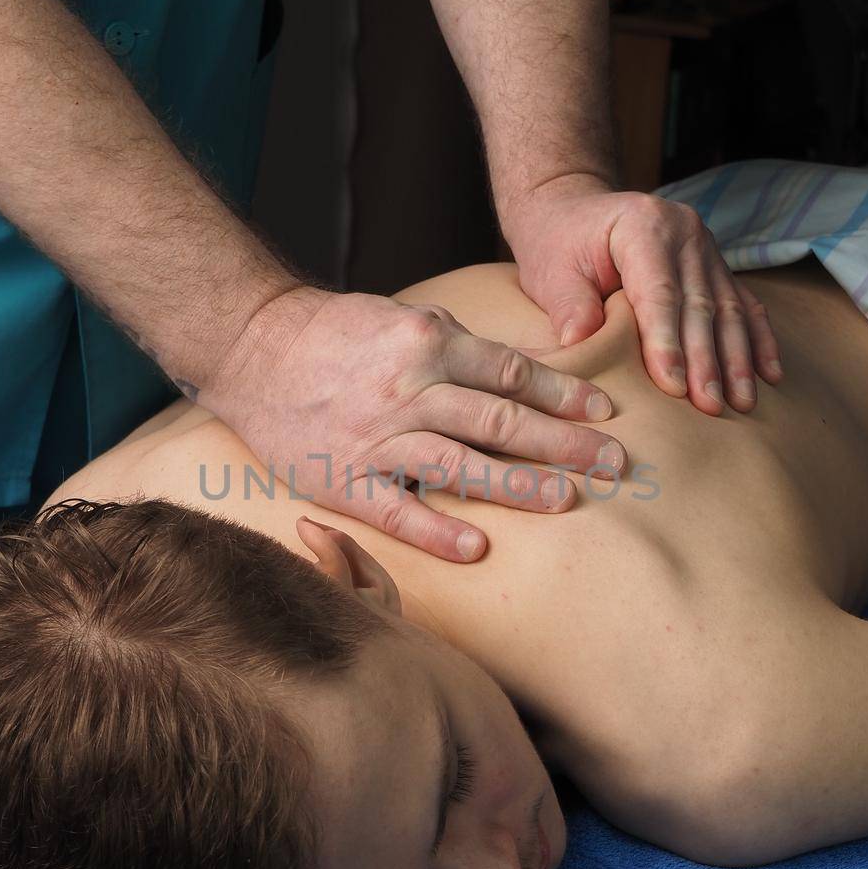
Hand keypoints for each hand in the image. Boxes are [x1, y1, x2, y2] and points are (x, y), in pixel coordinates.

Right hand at [199, 286, 625, 561]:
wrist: (253, 346)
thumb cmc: (336, 334)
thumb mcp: (404, 320)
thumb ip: (460, 348)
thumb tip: (524, 374)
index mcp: (428, 344)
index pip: (512, 373)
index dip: (564, 394)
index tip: (605, 413)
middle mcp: (408, 389)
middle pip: (500, 419)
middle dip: (563, 442)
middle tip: (614, 463)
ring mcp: (376, 437)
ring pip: (459, 463)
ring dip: (518, 484)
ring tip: (567, 500)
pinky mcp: (344, 478)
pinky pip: (398, 509)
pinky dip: (437, 528)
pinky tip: (478, 548)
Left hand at [500, 172, 782, 415]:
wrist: (574, 209)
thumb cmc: (558, 244)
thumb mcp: (550, 270)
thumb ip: (568, 305)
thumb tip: (580, 342)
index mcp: (643, 225)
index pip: (660, 293)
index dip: (668, 342)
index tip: (673, 387)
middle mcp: (684, 231)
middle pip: (701, 304)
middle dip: (707, 360)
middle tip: (712, 407)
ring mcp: (705, 246)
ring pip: (729, 308)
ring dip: (737, 359)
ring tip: (742, 403)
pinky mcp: (715, 264)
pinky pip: (744, 304)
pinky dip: (756, 341)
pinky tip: (769, 375)